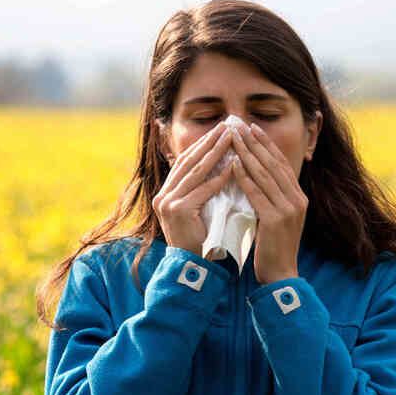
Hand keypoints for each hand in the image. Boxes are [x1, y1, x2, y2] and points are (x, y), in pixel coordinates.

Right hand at [153, 124, 235, 255]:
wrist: (191, 267)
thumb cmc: (200, 241)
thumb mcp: (198, 212)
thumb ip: (201, 192)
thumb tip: (219, 168)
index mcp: (166, 194)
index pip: (185, 162)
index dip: (202, 145)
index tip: (219, 131)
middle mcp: (163, 195)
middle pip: (189, 162)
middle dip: (209, 142)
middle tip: (227, 126)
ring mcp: (168, 202)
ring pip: (196, 172)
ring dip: (215, 153)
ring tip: (231, 139)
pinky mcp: (178, 211)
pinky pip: (203, 190)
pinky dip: (218, 178)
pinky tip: (232, 167)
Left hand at [229, 121, 305, 284]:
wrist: (280, 274)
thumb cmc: (274, 248)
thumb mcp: (278, 218)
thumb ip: (272, 198)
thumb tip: (256, 176)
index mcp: (299, 198)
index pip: (281, 164)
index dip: (267, 145)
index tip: (252, 128)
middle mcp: (297, 200)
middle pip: (274, 164)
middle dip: (255, 143)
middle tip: (240, 125)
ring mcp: (288, 210)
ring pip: (265, 175)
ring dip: (247, 154)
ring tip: (233, 138)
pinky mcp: (276, 220)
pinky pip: (257, 193)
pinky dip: (244, 177)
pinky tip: (233, 165)